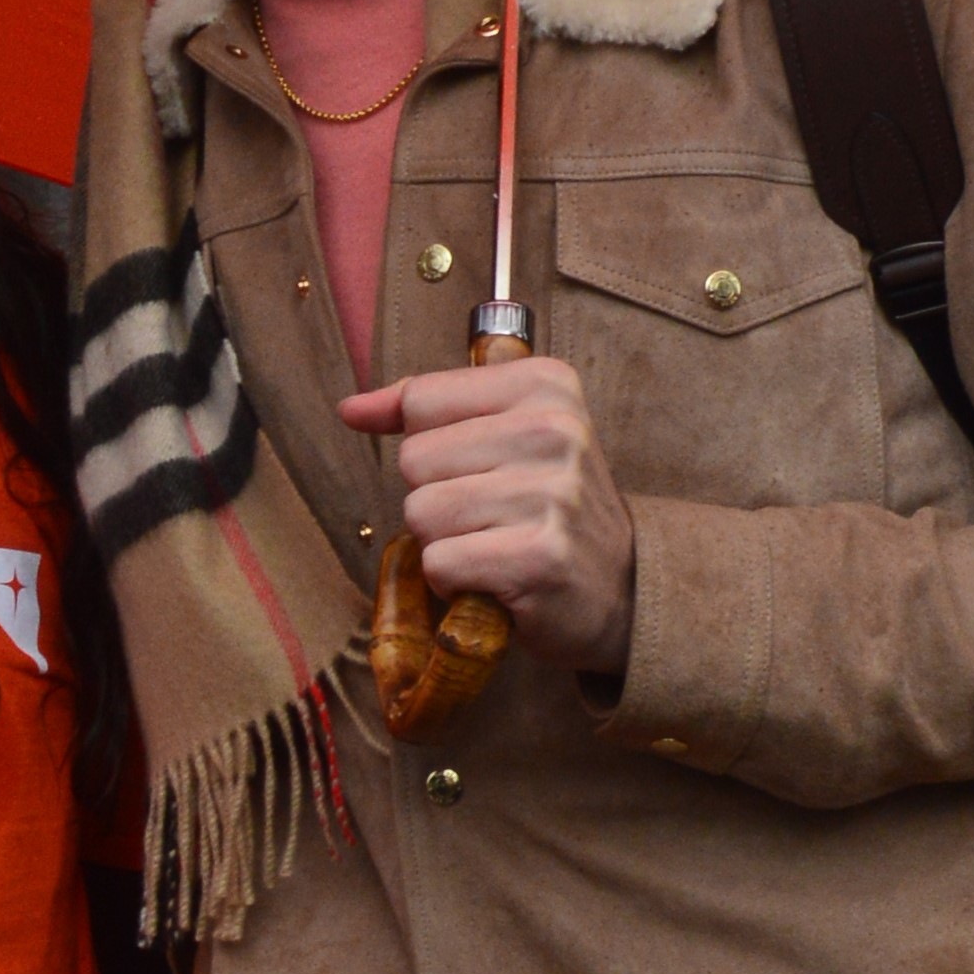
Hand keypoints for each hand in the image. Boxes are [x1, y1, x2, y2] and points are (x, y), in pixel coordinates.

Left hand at [338, 354, 634, 675]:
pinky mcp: (538, 556)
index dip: (425, 443)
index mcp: (544, 385)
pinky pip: (439, 562)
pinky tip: (496, 578)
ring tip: (494, 546)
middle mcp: (553, 430)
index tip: (468, 466)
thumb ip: (426, 411)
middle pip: (414, 460)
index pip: (422, 399)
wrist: (623, 588)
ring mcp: (550, 493)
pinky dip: (454, 581)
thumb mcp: (505, 432)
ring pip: (420, 513)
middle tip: (491, 515)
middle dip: (435, 496)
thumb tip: (350, 409)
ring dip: (444, 542)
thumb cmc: (548, 506)